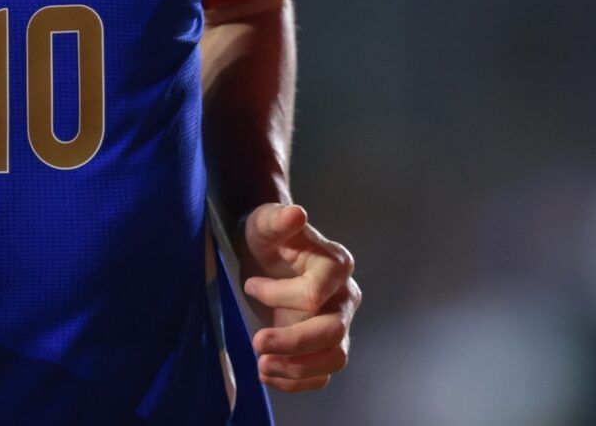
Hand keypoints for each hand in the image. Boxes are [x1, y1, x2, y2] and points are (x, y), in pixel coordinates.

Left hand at [236, 202, 359, 392]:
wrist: (263, 254)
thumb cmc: (266, 235)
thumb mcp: (264, 222)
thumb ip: (279, 219)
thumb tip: (296, 213)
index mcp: (336, 264)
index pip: (315, 293)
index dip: (279, 295)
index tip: (250, 284)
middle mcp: (344, 296)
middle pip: (333, 331)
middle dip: (294, 342)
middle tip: (256, 342)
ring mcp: (338, 323)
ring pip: (335, 358)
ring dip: (298, 368)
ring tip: (261, 366)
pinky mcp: (323, 346)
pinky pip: (322, 375)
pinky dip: (297, 381)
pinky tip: (268, 374)